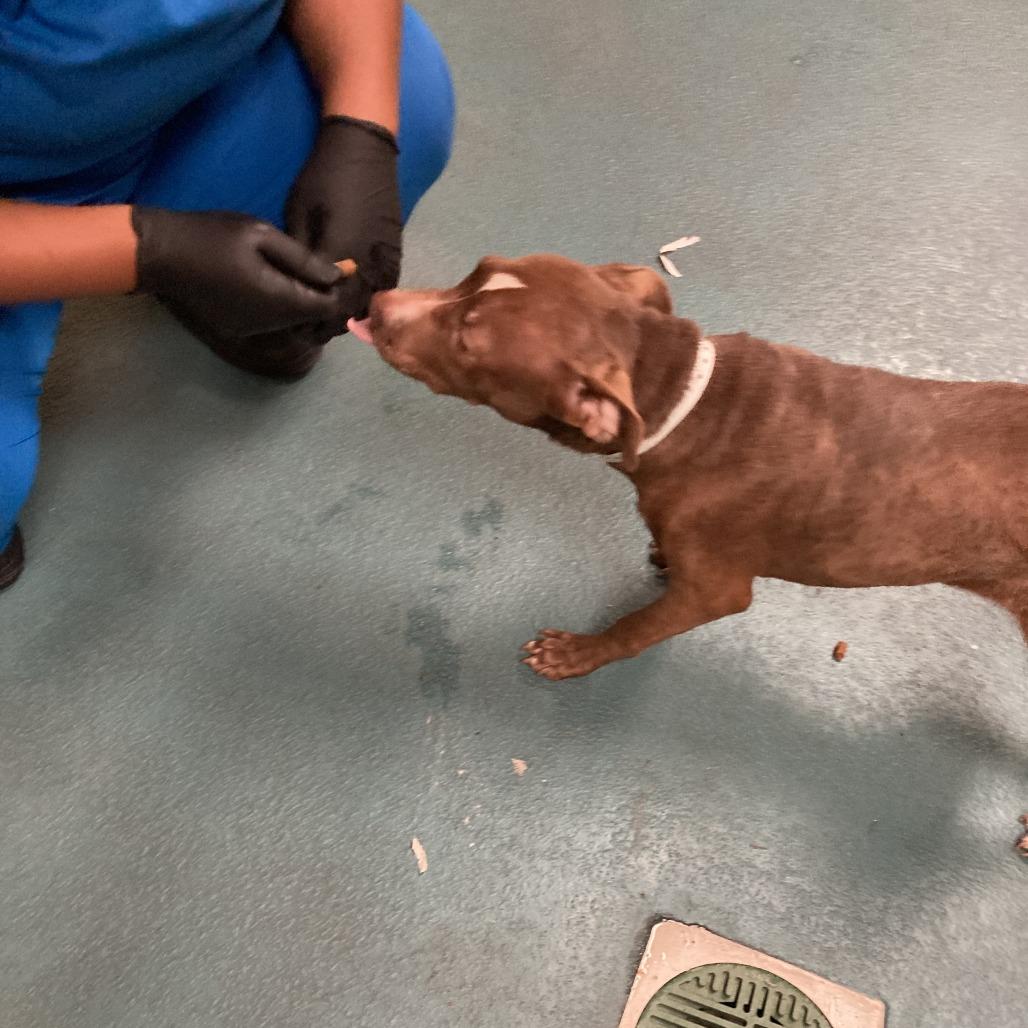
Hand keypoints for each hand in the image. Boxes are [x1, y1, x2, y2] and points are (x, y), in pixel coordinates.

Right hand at [131, 207, 345, 337]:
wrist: (160, 254)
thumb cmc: (212, 236)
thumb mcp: (262, 235)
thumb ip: (303, 259)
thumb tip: (338, 276)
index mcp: (277, 300)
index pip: (326, 308)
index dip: (337, 291)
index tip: (337, 269)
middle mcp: (267, 324)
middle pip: (309, 319)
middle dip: (318, 297)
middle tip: (314, 267)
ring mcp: (250, 330)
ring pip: (290, 322)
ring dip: (297, 302)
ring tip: (290, 271)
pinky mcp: (236, 330)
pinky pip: (269, 322)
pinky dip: (277, 307)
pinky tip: (267, 282)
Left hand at [285, 115, 401, 326]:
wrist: (364, 149)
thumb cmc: (323, 178)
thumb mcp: (299, 216)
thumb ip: (301, 257)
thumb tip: (295, 288)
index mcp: (341, 255)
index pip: (328, 306)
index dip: (313, 322)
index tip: (297, 328)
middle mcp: (369, 264)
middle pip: (352, 310)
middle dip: (331, 324)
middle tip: (311, 329)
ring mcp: (387, 259)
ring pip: (372, 302)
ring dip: (353, 314)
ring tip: (332, 318)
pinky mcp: (396, 253)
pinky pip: (386, 288)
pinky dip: (371, 300)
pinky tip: (357, 302)